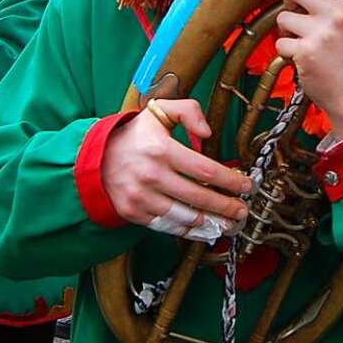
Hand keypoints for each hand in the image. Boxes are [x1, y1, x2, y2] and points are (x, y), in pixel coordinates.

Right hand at [101, 99, 250, 231]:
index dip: (230, 181)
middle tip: (242, 211)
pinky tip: (204, 230)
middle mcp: (151, 175)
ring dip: (211, 223)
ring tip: (228, 223)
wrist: (95, 156)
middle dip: (226, 206)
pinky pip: (167, 227)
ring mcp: (141, 197)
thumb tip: (208, 133)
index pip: (206, 170)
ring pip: (185, 217)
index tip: (246, 186)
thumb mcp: (160, 111)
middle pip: (200, 197)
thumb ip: (188, 111)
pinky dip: (189, 232)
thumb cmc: (135, 134)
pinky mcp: (134, 213)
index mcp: (161, 149)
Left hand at [275, 0, 342, 139]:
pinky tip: (304, 61)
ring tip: (307, 45)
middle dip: (288, 4)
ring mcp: (322, 32)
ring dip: (287, 32)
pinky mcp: (306, 51)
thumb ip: (326, 1)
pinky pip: (280, 42)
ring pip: (282, 17)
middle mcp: (337, 13)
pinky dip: (286, 52)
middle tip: (302, 22)